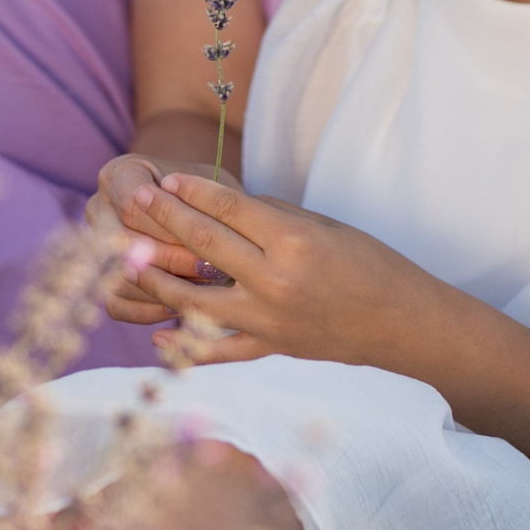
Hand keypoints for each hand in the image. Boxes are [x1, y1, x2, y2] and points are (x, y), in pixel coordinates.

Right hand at [85, 154, 210, 325]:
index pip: (133, 207)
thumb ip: (210, 209)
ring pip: (117, 276)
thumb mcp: (212, 191)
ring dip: (161, 289)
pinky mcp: (100, 278)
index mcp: (120, 174)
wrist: (194, 208)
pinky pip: (116, 304)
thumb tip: (216, 242)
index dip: (169, 231)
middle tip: (208, 273)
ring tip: (200, 291)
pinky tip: (179, 308)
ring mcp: (94, 244)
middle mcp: (98, 206)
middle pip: (122, 243)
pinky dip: (148, 310)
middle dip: (169, 262)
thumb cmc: (207, 197)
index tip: (209, 247)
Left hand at [124, 172, 452, 367]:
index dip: (193, 191)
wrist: (400, 321)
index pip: (229, 207)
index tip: (166, 179)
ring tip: (128, 261)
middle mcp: (276, 280)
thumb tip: (220, 207)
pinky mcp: (270, 348)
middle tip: (136, 201)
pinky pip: (219, 350)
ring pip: (196, 299)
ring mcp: (269, 319)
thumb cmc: (368, 262)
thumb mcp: (322, 225)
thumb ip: (270, 218)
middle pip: (205, 243)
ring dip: (158, 278)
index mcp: (293, 240)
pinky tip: (157, 336)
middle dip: (165, 218)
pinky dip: (186, 345)